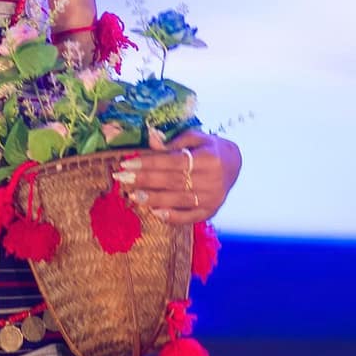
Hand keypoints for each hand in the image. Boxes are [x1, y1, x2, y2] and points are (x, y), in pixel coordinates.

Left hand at [110, 130, 229, 225]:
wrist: (234, 165)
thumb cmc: (209, 148)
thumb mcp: (195, 138)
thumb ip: (173, 141)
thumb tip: (150, 139)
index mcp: (210, 158)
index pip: (174, 161)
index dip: (149, 163)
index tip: (126, 163)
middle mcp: (213, 180)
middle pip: (173, 181)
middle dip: (145, 180)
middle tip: (121, 179)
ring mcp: (213, 199)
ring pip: (178, 200)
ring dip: (154, 199)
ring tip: (133, 196)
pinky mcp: (210, 212)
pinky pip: (189, 217)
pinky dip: (171, 216)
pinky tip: (154, 212)